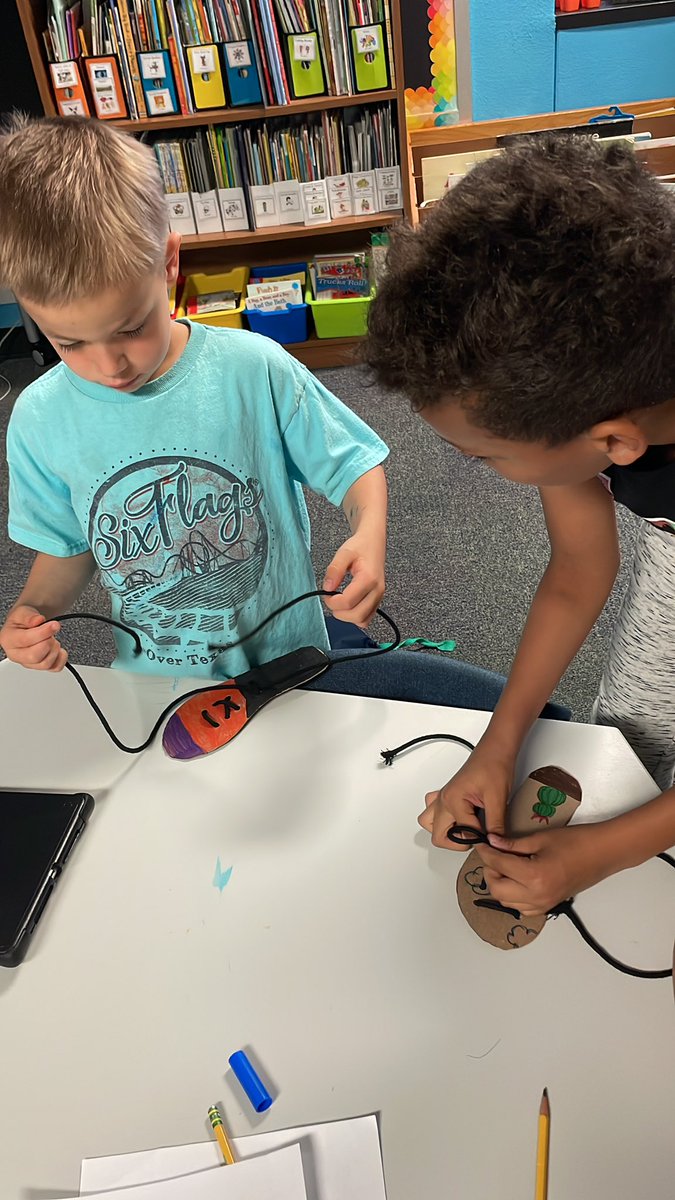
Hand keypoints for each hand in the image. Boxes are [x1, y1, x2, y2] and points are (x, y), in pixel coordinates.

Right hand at [0, 605, 66, 671]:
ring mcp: (28, 663)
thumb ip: (29, 616)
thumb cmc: (23, 620)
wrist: (27, 624)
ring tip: (52, 638)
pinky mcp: (40, 667)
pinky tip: (58, 648)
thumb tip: (38, 620)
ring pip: (45, 664)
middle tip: (51, 633)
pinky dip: (61, 658)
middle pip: (35, 656)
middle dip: (48, 642)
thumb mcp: (23, 611)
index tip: (54, 625)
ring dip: (55, 649)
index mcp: (8, 639)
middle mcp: (16, 654)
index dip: (43, 632)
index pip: (26, 640)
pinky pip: (55, 668)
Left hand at [322, 532, 384, 625]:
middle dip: (339, 612)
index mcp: (369, 578)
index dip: (332, 602)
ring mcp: (379, 597)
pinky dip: (355, 616)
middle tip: (331, 599)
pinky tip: (348, 605)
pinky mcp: (378, 601)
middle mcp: (377, 590)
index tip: (326, 593)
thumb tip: (327, 588)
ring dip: (347, 617)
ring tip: (339, 602)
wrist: (373, 543)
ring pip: (363, 620)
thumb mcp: (344, 553)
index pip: (348, 602)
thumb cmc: (360, 547)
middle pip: (357, 615)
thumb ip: (334, 570)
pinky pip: (366, 618)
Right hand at [419, 743, 513, 846]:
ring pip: (428, 823)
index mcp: (452, 800)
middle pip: (438, 835)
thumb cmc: (494, 766)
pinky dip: (440, 819)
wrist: (495, 750)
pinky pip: (431, 810)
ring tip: (462, 832)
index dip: (481, 839)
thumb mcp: (498, 799)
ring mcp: (442, 797)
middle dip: (457, 842)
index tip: (492, 839)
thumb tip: (495, 843)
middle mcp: (443, 799)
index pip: (463, 833)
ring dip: (443, 832)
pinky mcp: (446, 794)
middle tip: (476, 839)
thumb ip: (495, 825)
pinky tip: (457, 819)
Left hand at [477, 823, 611, 915]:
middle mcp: (536, 896)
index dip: (486, 853)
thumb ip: (512, 844)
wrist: (602, 853)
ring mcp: (543, 904)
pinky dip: (513, 896)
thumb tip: (492, 842)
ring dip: (500, 884)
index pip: (498, 866)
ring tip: (505, 865)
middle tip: (493, 855)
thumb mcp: (540, 839)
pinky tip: (517, 879)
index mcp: (533, 876)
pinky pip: (521, 907)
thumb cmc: (576, 842)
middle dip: (490, 871)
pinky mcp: (549, 906)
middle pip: (497, 890)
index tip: (482, 843)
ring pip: (506, 901)